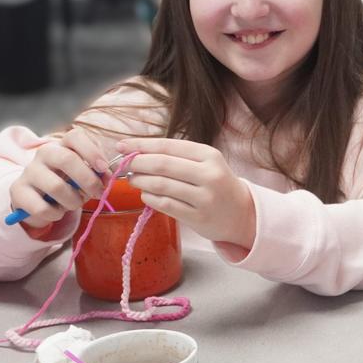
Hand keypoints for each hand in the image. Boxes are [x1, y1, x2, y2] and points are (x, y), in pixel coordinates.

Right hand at [9, 128, 108, 227]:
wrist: (36, 199)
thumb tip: (107, 177)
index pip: (75, 136)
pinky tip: (56, 212)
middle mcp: (44, 154)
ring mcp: (29, 171)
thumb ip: (97, 173)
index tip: (103, 168)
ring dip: (73, 201)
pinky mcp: (18, 191)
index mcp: (62, 145)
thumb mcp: (83, 175)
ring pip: (56, 186)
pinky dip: (56, 214)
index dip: (92, 151)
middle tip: (98, 193)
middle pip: (67, 159)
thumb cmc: (66, 183)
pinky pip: (42, 207)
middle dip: (88, 180)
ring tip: (74, 204)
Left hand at [117, 138, 255, 247]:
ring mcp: (204, 197)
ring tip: (133, 179)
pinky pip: (165, 205)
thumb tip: (136, 151)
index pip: (168, 146)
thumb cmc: (216, 184)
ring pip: (161, 185)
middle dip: (137, 163)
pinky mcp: (198, 217)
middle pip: (162, 165)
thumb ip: (176, 157)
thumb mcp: (205, 163)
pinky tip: (146, 195)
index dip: (141, 145)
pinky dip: (149, 198)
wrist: (242, 213)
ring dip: (140, 181)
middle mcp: (209, 174)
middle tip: (124, 165)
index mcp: (209, 155)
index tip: (121, 145)